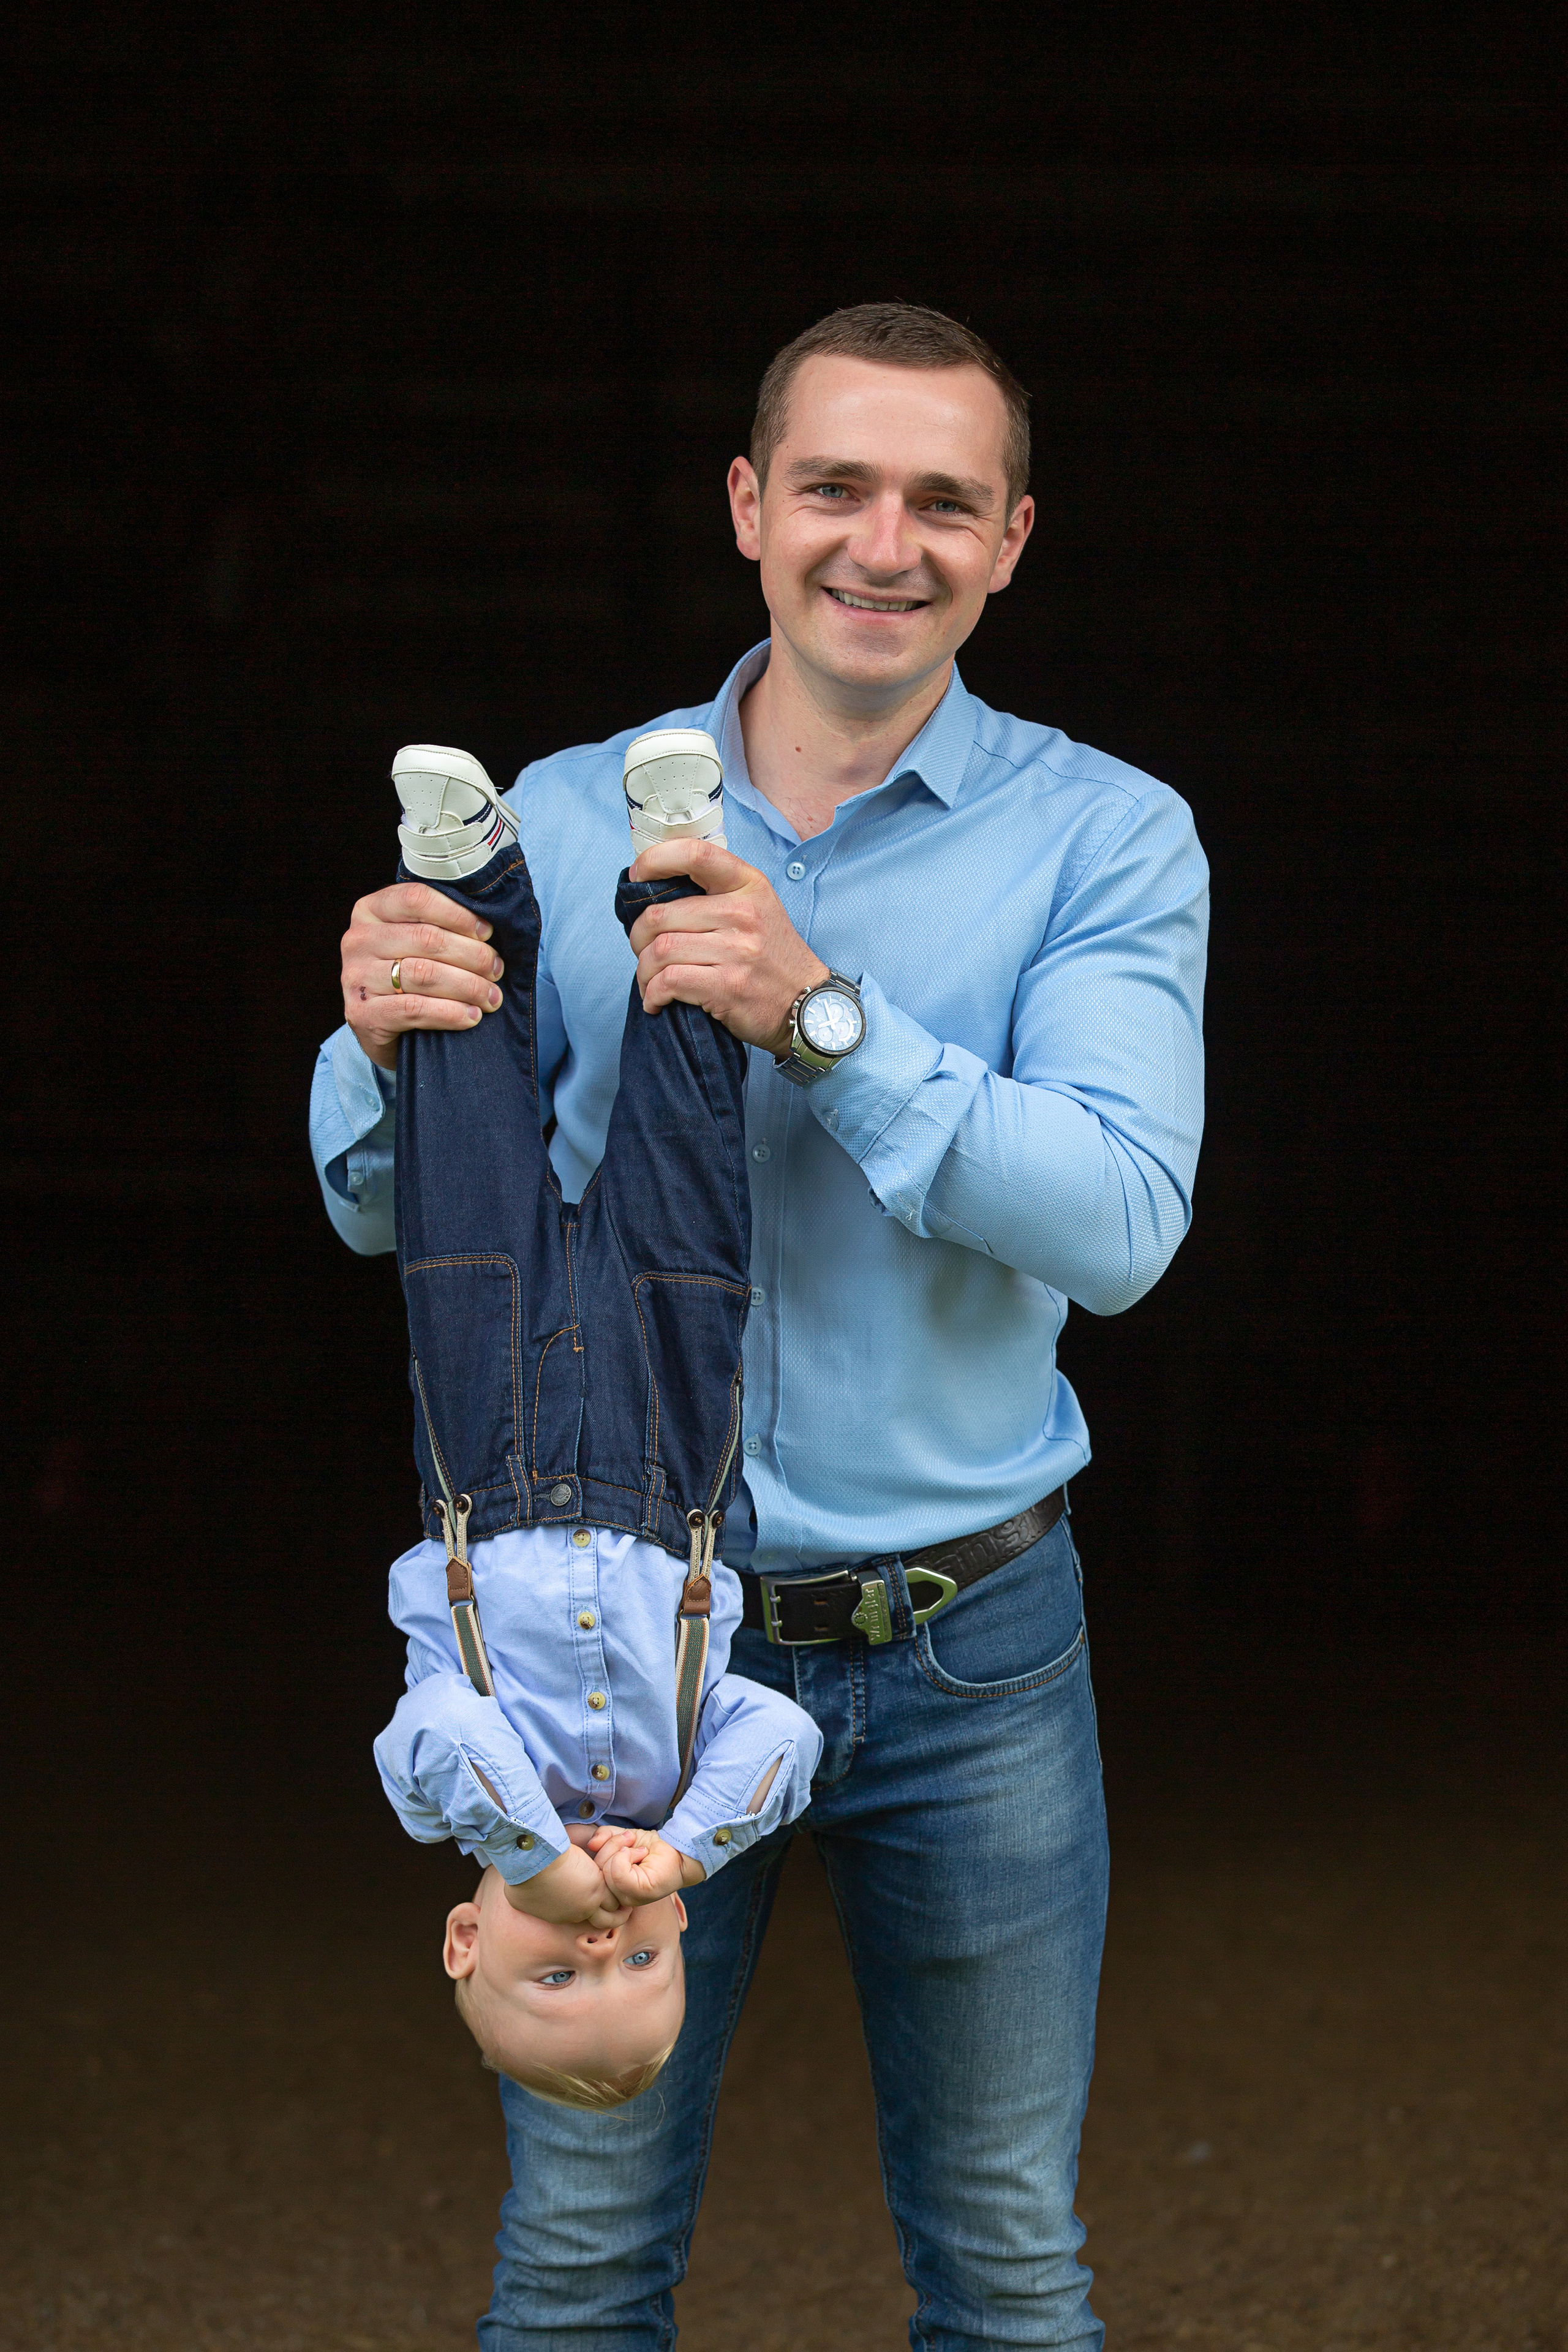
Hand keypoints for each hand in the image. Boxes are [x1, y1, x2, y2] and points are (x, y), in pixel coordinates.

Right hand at [340, 882, 505, 1071]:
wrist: (377, 1026)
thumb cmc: (407, 975)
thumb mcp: (413, 941)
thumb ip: (438, 925)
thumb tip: (489, 928)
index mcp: (370, 910)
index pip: (416, 899)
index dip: (458, 915)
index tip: (486, 933)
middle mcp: (357, 940)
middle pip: (427, 938)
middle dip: (472, 955)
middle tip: (497, 970)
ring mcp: (356, 977)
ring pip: (425, 974)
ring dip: (468, 986)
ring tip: (491, 997)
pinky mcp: (362, 1014)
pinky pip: (415, 1009)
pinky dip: (450, 1013)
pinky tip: (472, 1016)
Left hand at [501, 1840, 625, 1929]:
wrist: (537, 1865)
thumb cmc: (523, 1876)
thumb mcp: (518, 1898)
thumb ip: (529, 1900)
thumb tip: (527, 1898)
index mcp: (560, 1917)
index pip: (580, 1916)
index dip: (588, 1908)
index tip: (593, 1900)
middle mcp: (577, 1915)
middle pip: (603, 1921)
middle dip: (613, 1915)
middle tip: (622, 1907)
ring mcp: (589, 1903)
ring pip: (614, 1910)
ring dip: (621, 1902)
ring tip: (630, 1890)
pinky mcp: (598, 1887)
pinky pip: (616, 1892)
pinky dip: (622, 1884)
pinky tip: (627, 1875)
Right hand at [590, 1825, 706, 1903]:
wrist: (677, 1851)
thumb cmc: (651, 1848)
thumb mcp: (622, 1839)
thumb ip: (605, 1837)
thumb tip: (592, 1843)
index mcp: (609, 1885)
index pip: (590, 1870)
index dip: (601, 1848)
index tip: (620, 1838)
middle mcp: (615, 1896)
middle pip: (596, 1870)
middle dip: (611, 1845)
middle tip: (630, 1838)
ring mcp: (626, 1897)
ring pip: (606, 1871)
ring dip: (622, 1849)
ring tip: (638, 1848)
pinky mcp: (638, 1893)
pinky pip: (618, 1873)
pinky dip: (627, 1856)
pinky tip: (641, 1854)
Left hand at [625, 841, 826, 1052]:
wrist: (807, 1003)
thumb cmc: (772, 957)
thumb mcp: (757, 908)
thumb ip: (717, 893)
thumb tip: (656, 891)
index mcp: (748, 885)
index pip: (695, 854)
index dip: (655, 860)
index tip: (637, 875)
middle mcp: (743, 913)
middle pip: (661, 915)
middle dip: (638, 937)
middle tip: (642, 950)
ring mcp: (736, 951)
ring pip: (660, 951)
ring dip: (643, 971)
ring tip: (649, 981)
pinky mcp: (728, 986)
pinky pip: (669, 982)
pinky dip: (653, 993)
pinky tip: (656, 1000)